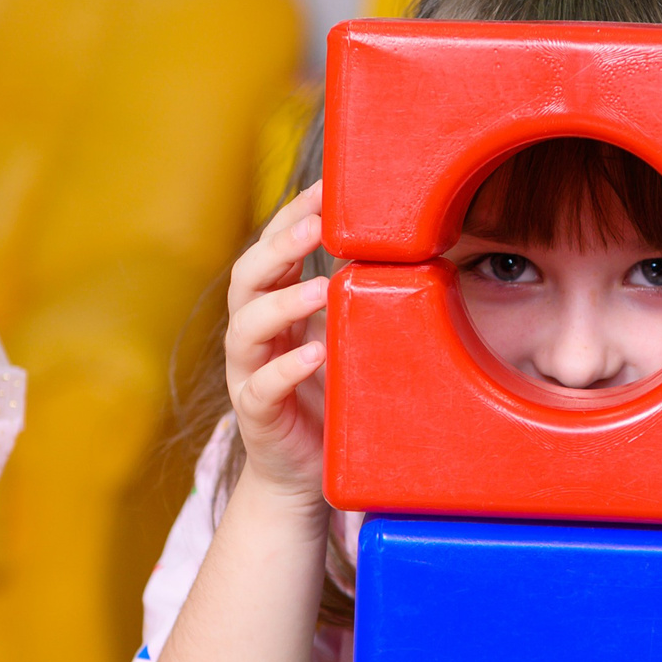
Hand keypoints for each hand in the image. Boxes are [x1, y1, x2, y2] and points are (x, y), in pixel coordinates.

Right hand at [225, 181, 330, 505]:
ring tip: (322, 286)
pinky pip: (262, 387)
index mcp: (273, 306)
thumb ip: (359, 299)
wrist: (303, 472)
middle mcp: (253, 333)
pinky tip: (315, 352)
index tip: (324, 188)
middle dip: (279, 245)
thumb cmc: (327, 395)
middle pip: (248, 277)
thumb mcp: (345, 337)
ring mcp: (249, 372)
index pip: (272, 249)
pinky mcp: (256, 413)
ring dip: (283, 302)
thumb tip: (415, 250)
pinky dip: (287, 367)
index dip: (292, 215)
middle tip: (316, 224)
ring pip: (247, 327)